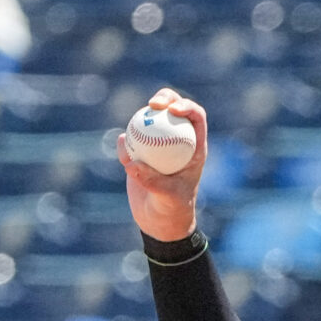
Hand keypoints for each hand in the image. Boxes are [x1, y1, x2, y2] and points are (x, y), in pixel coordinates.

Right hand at [121, 87, 207, 242]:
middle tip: (153, 105)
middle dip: (165, 98)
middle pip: (173, 108)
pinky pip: (131, 139)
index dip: (187, 106)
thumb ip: (153, 181)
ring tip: (134, 128)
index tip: (172, 110)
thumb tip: (132, 163)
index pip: (196, 118)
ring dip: (141, 117)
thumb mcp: (168, 198)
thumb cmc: (172, 211)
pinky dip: (125, 142)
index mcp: (194, 147)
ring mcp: (158, 144)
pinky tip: (124, 150)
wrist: (158, 222)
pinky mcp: (140, 151)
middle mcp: (178, 141)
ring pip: (150, 119)